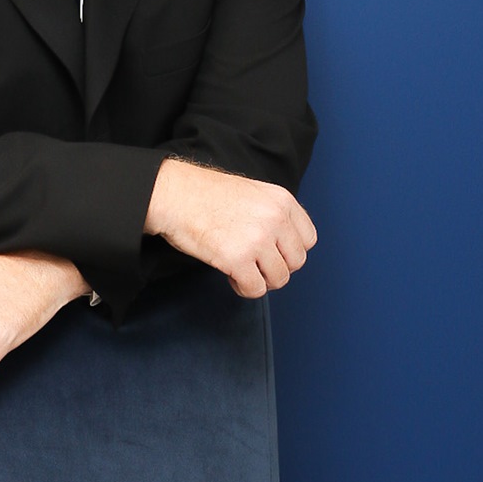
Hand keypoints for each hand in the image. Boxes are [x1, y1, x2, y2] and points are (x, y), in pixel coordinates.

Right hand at [144, 159, 316, 297]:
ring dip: (260, 279)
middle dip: (276, 267)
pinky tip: (230, 274)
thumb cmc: (205, 194)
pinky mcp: (237, 259)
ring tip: (240, 267)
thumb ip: (274, 214)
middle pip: (296, 262)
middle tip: (254, 262)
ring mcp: (257, 239)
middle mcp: (275, 219)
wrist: (173, 194)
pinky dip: (243, 287)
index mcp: (282, 200)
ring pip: (278, 279)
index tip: (273, 251)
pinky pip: (255, 288)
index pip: (308, 239)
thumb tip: (285, 245)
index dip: (290, 250)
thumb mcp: (252, 193)